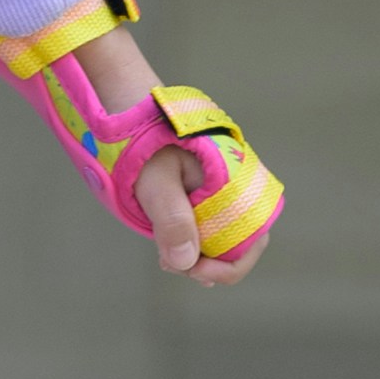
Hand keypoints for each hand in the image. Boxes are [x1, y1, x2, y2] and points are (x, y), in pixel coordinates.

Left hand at [83, 28, 269, 290]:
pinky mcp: (203, 190)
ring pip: (220, 237)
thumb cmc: (144, 139)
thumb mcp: (154, 181)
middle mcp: (238, 188)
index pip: (250, 242)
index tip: (191, 272)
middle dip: (208, 262)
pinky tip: (169, 241)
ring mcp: (221, 189)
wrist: (129, 106)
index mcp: (238, 183)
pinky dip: (190, 238)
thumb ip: (172, 222)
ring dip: (197, 252)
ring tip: (168, 253)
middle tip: (172, 264)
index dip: (224, 267)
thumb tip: (184, 264)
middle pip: (238, 245)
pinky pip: (206, 224)